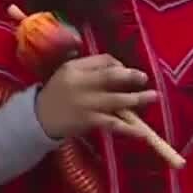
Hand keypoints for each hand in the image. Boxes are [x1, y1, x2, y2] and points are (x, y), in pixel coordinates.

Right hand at [34, 54, 157, 139]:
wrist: (38, 117)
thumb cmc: (57, 92)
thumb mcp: (68, 73)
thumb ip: (90, 67)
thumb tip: (119, 67)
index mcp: (75, 68)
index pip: (103, 61)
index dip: (120, 65)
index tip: (127, 73)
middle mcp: (80, 84)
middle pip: (111, 77)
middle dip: (131, 77)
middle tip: (144, 78)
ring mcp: (85, 104)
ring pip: (116, 100)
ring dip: (137, 99)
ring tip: (153, 97)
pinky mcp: (88, 122)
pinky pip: (112, 124)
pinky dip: (128, 128)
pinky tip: (141, 132)